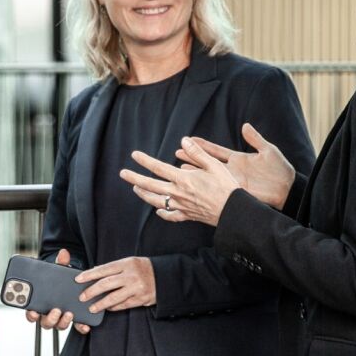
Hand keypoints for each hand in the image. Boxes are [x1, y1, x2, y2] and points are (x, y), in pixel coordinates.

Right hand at [23, 248, 93, 333]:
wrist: (73, 284)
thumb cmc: (61, 280)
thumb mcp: (60, 271)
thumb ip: (60, 263)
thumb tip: (64, 253)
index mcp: (40, 304)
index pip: (31, 313)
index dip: (31, 315)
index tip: (33, 312)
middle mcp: (48, 314)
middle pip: (45, 323)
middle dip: (50, 318)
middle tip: (55, 310)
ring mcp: (61, 318)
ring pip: (59, 326)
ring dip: (63, 322)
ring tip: (69, 313)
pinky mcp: (74, 320)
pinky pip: (76, 327)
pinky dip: (80, 327)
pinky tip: (85, 325)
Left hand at [75, 256, 155, 315]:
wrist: (166, 276)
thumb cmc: (144, 268)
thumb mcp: (130, 262)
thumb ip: (113, 268)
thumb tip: (94, 272)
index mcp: (126, 263)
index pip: (103, 269)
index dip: (89, 274)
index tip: (78, 279)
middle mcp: (131, 275)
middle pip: (106, 284)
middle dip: (91, 291)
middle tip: (82, 297)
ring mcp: (136, 288)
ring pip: (113, 297)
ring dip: (100, 304)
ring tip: (92, 308)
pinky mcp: (141, 299)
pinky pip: (123, 305)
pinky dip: (114, 307)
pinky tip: (107, 308)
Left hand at [120, 138, 240, 226]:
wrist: (232, 211)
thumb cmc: (226, 186)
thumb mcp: (214, 165)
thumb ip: (197, 152)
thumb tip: (184, 140)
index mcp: (183, 179)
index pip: (158, 168)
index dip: (145, 161)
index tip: (134, 155)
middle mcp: (178, 193)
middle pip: (150, 186)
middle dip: (135, 179)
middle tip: (123, 173)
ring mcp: (181, 206)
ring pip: (156, 201)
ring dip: (144, 195)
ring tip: (135, 189)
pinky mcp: (187, 215)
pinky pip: (170, 215)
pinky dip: (162, 213)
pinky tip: (158, 210)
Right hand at [178, 124, 296, 209]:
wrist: (287, 188)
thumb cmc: (280, 169)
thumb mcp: (268, 150)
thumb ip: (255, 138)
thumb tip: (245, 126)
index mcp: (238, 158)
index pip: (216, 150)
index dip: (203, 145)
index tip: (189, 139)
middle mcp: (232, 169)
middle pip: (208, 162)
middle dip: (193, 157)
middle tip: (177, 152)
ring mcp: (232, 181)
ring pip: (209, 175)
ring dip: (195, 171)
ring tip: (179, 168)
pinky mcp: (235, 190)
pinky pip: (217, 188)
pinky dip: (206, 186)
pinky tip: (194, 185)